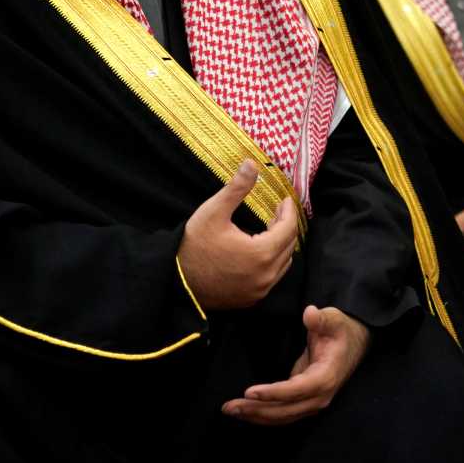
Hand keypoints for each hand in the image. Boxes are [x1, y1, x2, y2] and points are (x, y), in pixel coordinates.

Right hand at [178, 160, 297, 309]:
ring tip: (271, 228)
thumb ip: (237, 188)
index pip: (288, 229)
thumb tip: (252, 163)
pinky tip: (261, 250)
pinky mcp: (251, 299)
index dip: (289, 212)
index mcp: (261, 253)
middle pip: (289, 246)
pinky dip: (273, 262)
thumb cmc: (193, 244)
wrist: (174, 280)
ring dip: (281, 245)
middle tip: (278, 211)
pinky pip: (273, 278)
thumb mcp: (214, 211)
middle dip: (286, 226)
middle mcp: (265, 276)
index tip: (285, 200)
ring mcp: (259, 290)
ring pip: (283, 263)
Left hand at [222, 305, 370, 425]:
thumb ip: (320, 319)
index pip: (297, 390)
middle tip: (229, 406)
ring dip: (256, 416)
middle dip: (256, 410)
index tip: (249, 392)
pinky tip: (245, 411)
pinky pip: (283, 414)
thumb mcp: (333, 320)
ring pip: (282, 417)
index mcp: (326, 376)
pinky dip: (263, 415)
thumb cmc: (341, 330)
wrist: (354, 343)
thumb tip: (309, 313)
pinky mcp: (305, 402)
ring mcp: (313, 402)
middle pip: (285, 410)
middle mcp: (320, 395)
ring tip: (230, 410)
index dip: (273, 393)